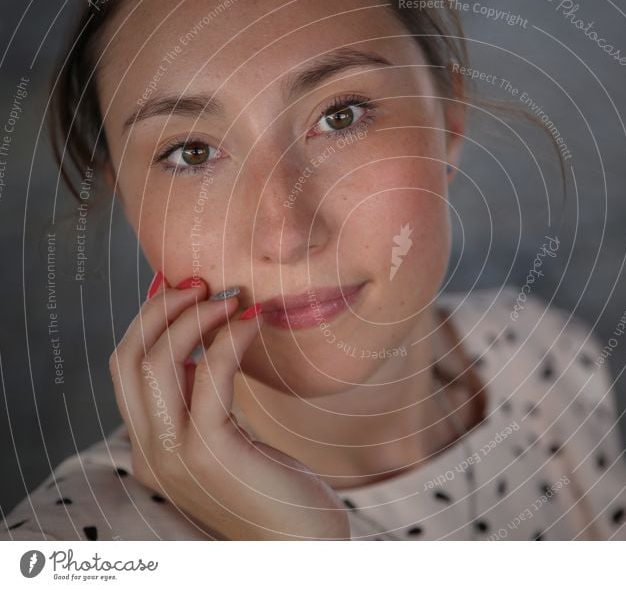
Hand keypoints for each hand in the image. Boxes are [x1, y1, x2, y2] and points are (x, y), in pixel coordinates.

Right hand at [108, 274, 349, 539]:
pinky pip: (211, 375)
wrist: (300, 545)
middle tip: (200, 281)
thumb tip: (201, 338)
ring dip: (192, 317)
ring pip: (157, 363)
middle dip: (160, 310)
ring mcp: (175, 454)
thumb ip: (203, 398)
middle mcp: (150, 450)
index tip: (180, 286)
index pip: (124, 368)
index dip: (147, 319)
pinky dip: (229, 338)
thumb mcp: (227, 437)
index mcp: (150, 444)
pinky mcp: (211, 453)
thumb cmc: (274, 488)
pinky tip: (255, 320)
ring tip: (230, 295)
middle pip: (129, 360)